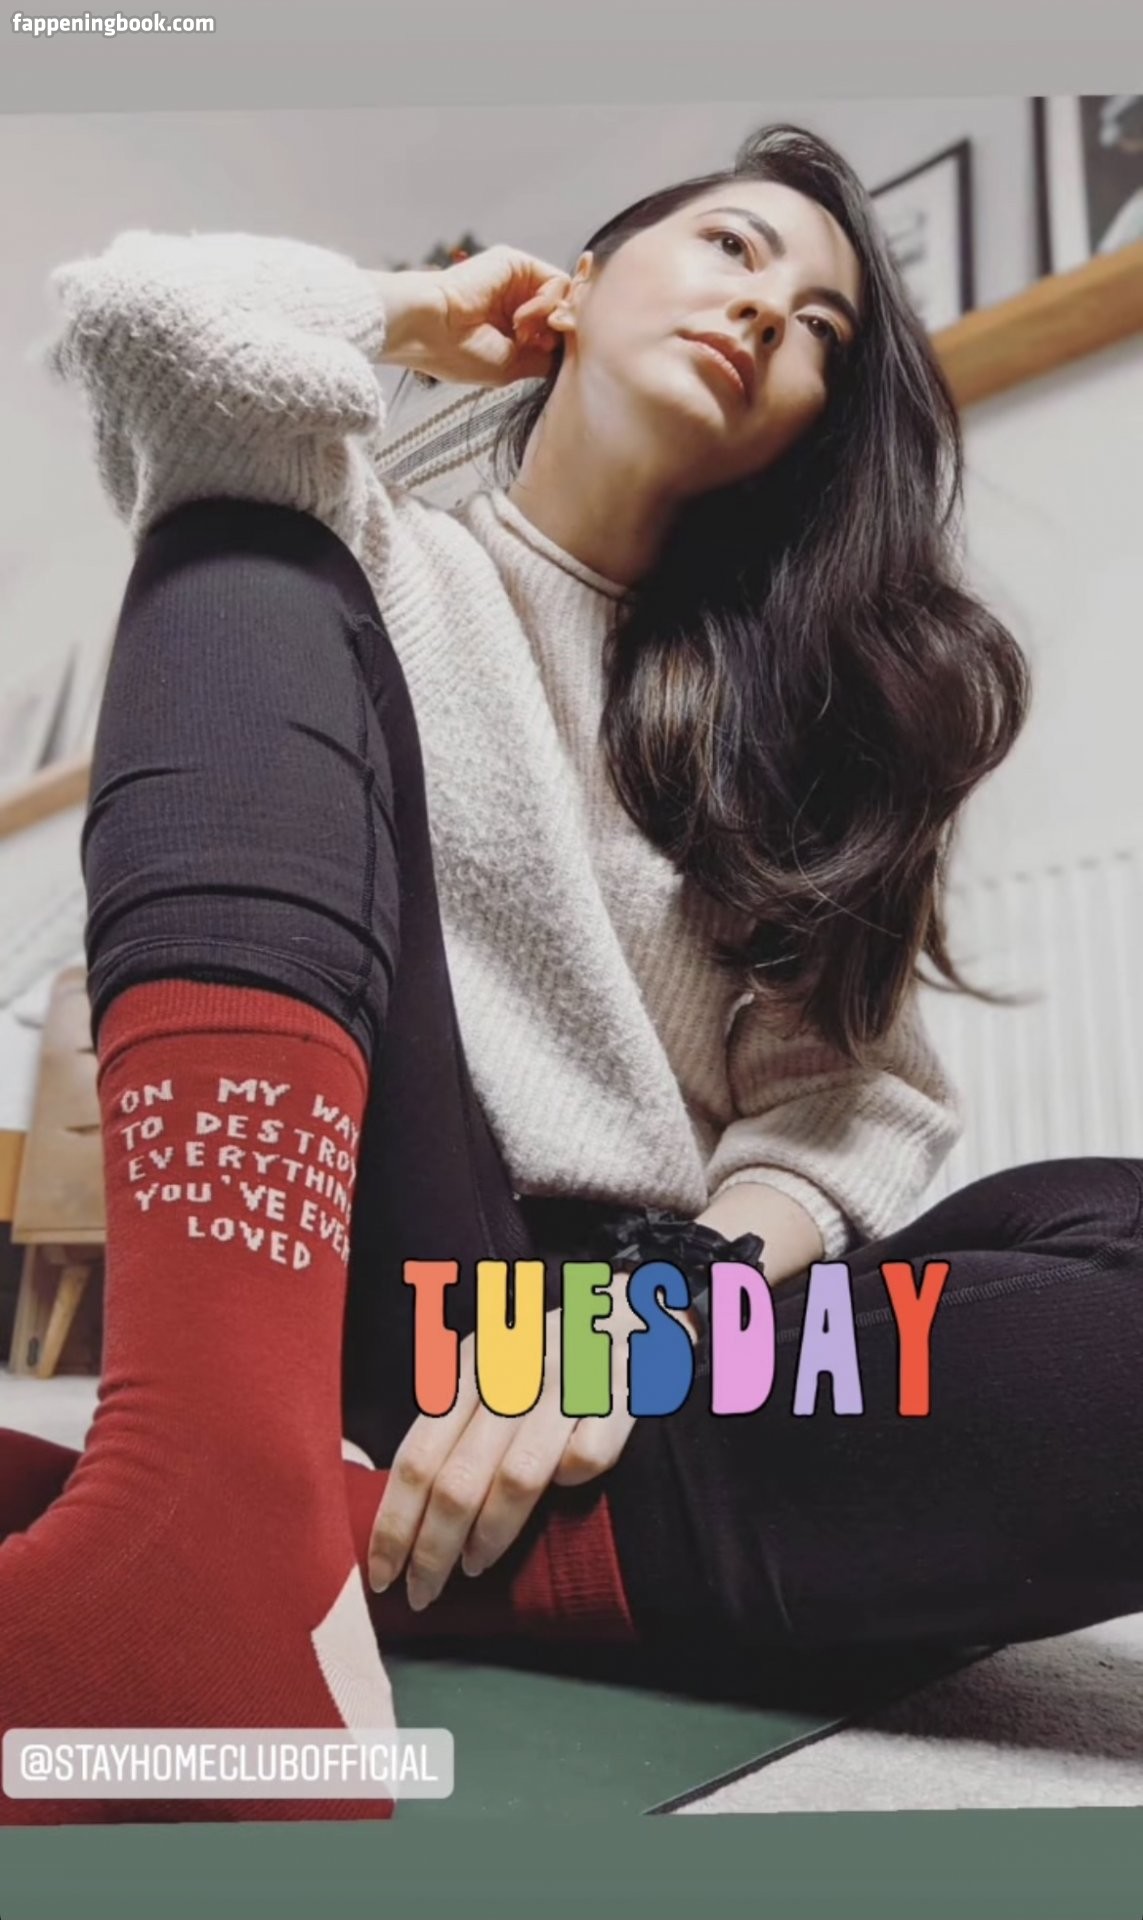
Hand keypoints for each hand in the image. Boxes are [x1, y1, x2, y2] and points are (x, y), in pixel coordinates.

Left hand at [368, 1275, 680, 1609]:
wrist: (624, 1311)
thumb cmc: (544, 1358)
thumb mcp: (486, 1372)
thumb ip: (450, 1424)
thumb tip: (399, 1507)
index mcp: (470, 1369)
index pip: (417, 1458)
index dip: (394, 1523)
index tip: (380, 1575)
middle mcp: (511, 1374)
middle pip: (458, 1480)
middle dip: (432, 1549)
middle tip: (422, 1595)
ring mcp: (565, 1384)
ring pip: (518, 1478)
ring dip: (491, 1534)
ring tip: (473, 1566)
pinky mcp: (618, 1397)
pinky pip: (588, 1458)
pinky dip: (573, 1483)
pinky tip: (565, 1497)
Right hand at [379, 243, 572, 389]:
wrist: (429, 329)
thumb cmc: (459, 354)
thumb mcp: (512, 366)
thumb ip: (545, 356)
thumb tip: (573, 348)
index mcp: (513, 331)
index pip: (556, 332)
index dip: (563, 344)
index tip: (547, 358)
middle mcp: (517, 303)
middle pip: (565, 312)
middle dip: (560, 332)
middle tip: (538, 345)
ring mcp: (518, 282)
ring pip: (564, 297)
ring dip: (550, 320)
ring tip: (522, 333)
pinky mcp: (516, 263)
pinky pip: (555, 282)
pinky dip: (547, 304)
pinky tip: (521, 319)